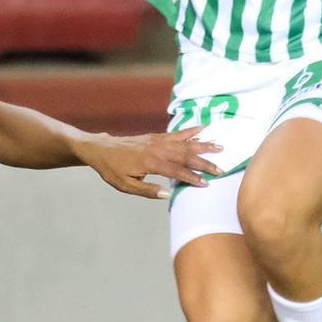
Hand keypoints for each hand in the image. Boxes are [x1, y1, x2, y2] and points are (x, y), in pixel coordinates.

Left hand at [79, 128, 221, 199]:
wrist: (100, 149)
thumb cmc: (112, 170)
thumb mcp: (125, 185)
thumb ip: (147, 190)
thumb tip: (168, 193)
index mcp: (150, 163)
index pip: (176, 171)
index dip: (192, 177)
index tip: (206, 184)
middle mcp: (156, 149)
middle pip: (185, 155)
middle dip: (204, 162)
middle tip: (221, 169)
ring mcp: (157, 141)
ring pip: (184, 143)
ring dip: (203, 145)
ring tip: (219, 146)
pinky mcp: (155, 136)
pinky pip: (176, 133)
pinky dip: (190, 131)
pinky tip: (203, 128)